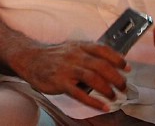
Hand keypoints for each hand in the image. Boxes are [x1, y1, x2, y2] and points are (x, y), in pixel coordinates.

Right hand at [10, 41, 126, 109]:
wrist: (27, 58)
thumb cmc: (52, 56)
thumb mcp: (71, 48)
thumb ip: (88, 54)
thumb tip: (110, 65)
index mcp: (79, 46)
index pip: (102, 49)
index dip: (117, 59)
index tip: (126, 68)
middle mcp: (74, 56)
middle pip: (101, 66)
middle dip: (116, 78)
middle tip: (123, 87)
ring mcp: (66, 68)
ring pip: (93, 78)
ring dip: (107, 89)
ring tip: (113, 97)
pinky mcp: (59, 81)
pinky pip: (80, 93)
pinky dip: (94, 102)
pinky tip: (102, 107)